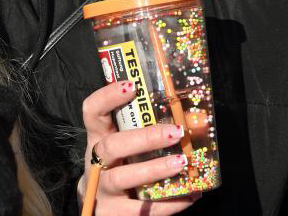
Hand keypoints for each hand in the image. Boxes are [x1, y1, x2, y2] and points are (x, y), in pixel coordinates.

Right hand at [77, 80, 199, 214]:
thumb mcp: (124, 144)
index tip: (132, 85)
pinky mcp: (113, 214)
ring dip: (154, 170)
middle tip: (176, 132)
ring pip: (122, 178)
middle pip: (111, 146)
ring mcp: (102, 190)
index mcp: (98, 138)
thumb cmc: (119, 165)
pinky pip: (142, 210)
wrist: (98, 205)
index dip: (108, 97)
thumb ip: (147, 129)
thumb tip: (194, 118)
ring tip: (182, 163)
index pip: (93, 112)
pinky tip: (191, 194)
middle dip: (144, 138)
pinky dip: (169, 203)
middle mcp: (96, 163)